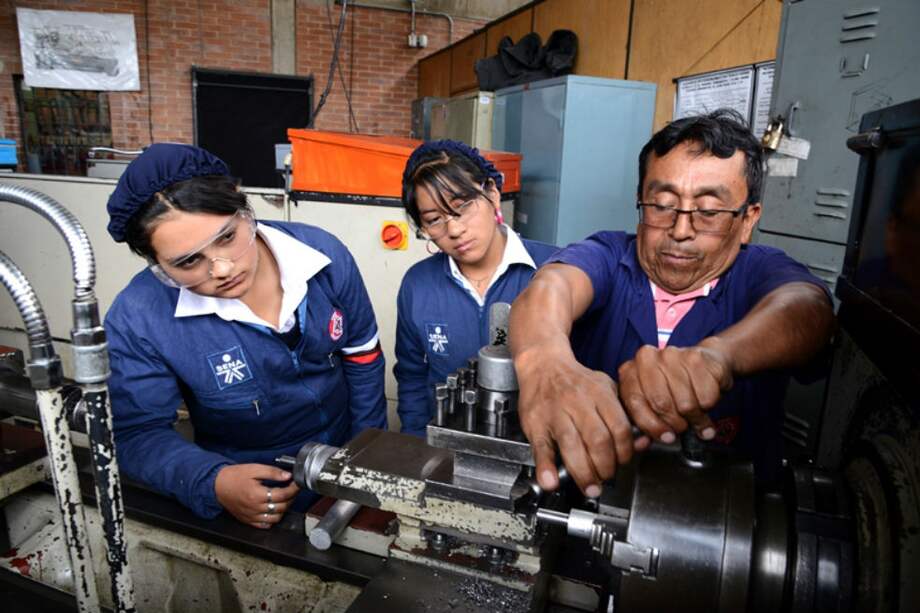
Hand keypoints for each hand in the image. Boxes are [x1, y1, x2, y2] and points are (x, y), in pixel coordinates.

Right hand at [214, 464, 298, 528]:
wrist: (217, 485)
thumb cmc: (234, 476)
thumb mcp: (254, 469)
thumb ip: (272, 472)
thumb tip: (288, 476)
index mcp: (257, 495)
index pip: (283, 494)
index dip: (294, 489)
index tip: (297, 483)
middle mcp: (255, 508)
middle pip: (282, 507)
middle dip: (291, 498)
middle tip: (292, 489)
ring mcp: (252, 516)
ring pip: (276, 518)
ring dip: (284, 509)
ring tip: (285, 499)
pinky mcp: (248, 520)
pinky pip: (265, 524)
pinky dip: (273, 519)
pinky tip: (274, 510)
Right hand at [516, 347, 644, 496]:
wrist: (543, 365)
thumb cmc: (577, 382)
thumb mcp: (606, 389)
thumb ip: (623, 416)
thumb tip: (642, 443)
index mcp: (599, 393)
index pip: (619, 428)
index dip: (625, 452)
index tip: (623, 462)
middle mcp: (577, 401)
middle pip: (598, 440)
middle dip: (606, 466)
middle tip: (606, 478)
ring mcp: (555, 413)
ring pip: (572, 446)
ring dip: (584, 473)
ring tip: (590, 486)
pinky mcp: (535, 424)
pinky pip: (541, 449)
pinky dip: (546, 468)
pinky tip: (551, 481)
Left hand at [617, 339, 733, 442]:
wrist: (704, 362)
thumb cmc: (674, 385)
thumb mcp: (651, 401)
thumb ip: (644, 420)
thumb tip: (643, 444)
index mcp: (630, 371)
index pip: (634, 403)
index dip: (651, 426)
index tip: (666, 437)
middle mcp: (646, 359)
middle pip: (661, 405)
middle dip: (675, 423)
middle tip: (683, 425)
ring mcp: (671, 355)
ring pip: (686, 404)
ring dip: (694, 416)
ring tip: (694, 410)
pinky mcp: (696, 357)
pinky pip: (706, 397)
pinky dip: (709, 405)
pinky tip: (704, 396)